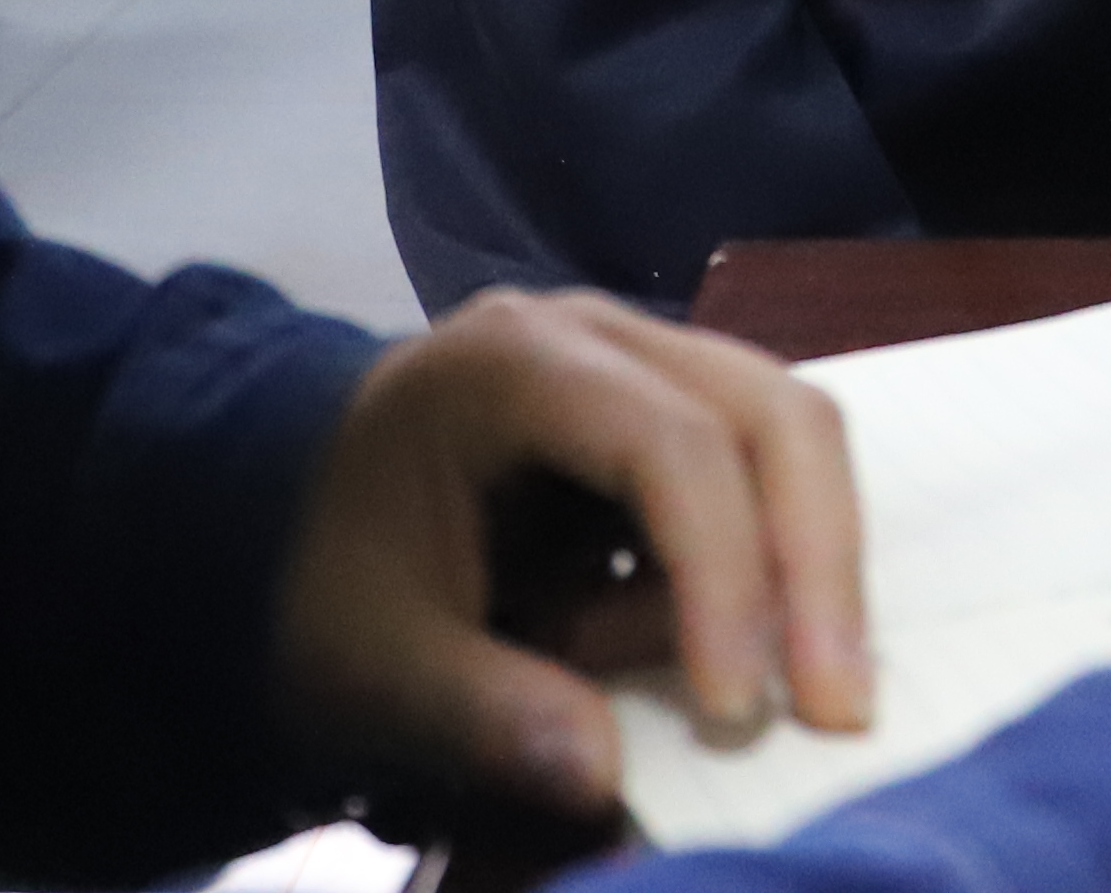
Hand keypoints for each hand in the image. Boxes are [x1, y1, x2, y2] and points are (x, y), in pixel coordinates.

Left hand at [270, 287, 871, 821]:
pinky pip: (760, 472)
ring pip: (790, 434)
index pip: (669, 445)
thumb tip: (604, 776)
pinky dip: (774, 565)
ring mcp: (644, 360)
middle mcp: (601, 334)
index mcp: (514, 364)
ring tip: (799, 699)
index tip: (735, 712)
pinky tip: (745, 660)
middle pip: (770, 414)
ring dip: (810, 567)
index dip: (723, 575)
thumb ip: (483, 712)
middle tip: (839, 707)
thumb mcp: (370, 662)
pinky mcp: (668, 411)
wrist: (271, 511)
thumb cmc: (319, 573)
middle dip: (815, 564)